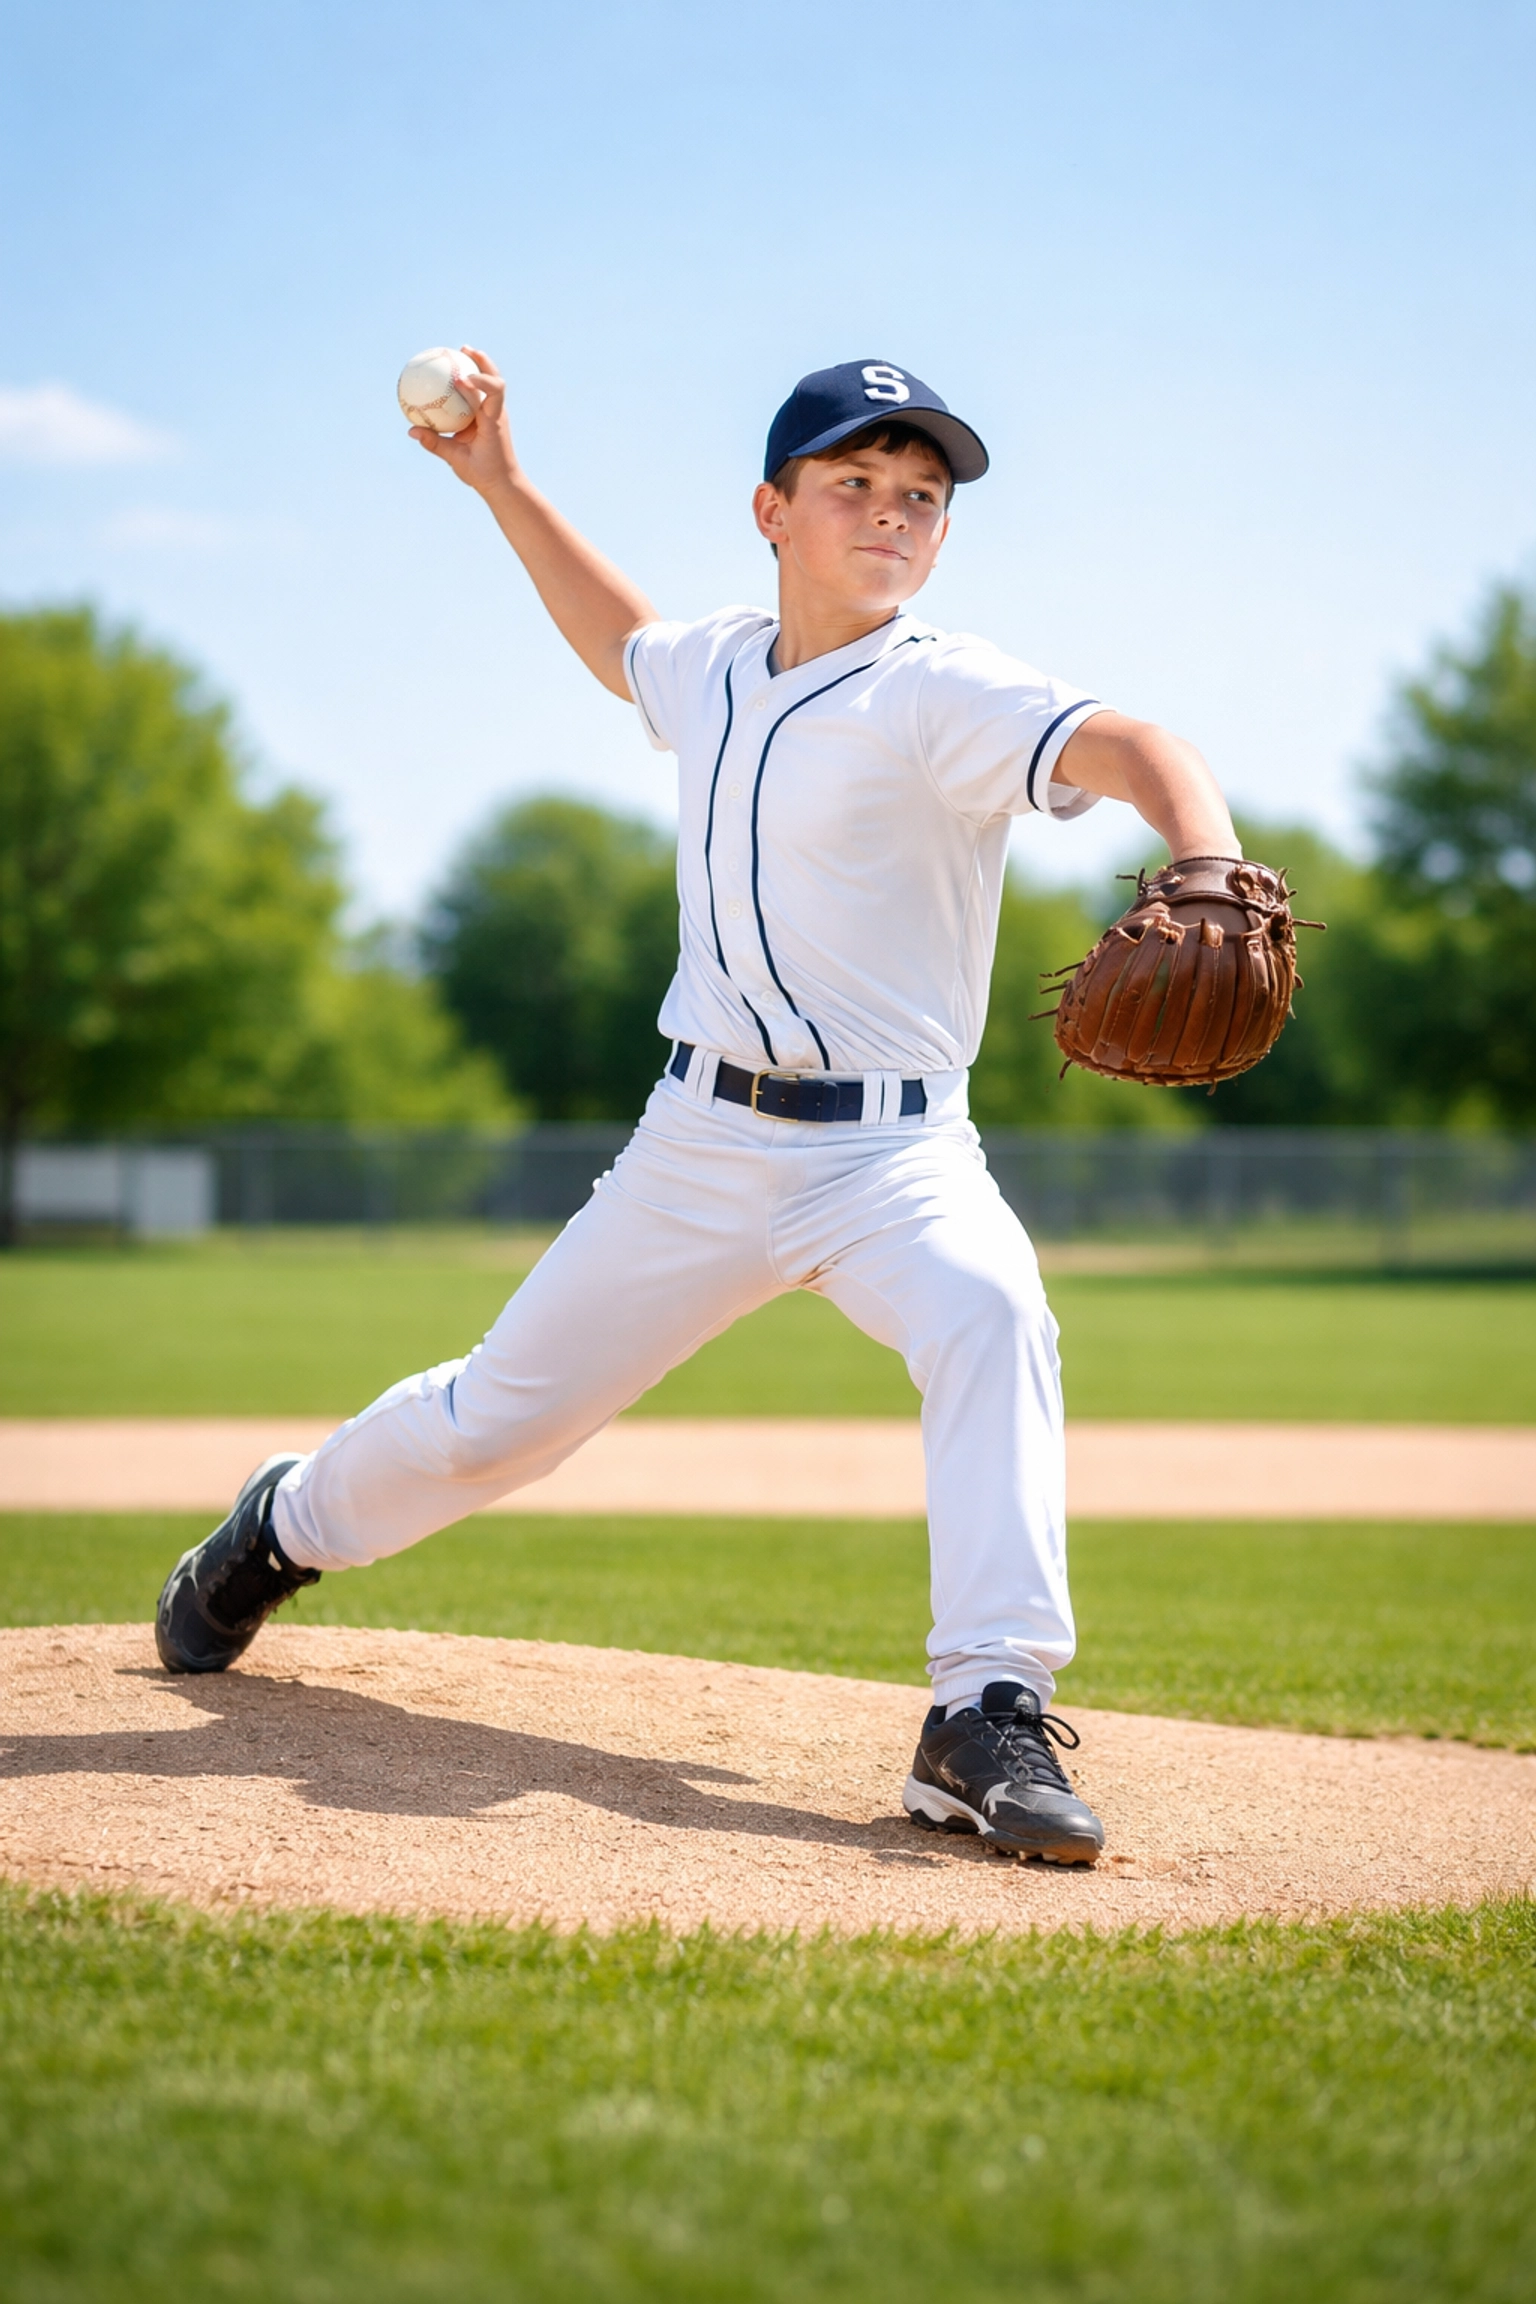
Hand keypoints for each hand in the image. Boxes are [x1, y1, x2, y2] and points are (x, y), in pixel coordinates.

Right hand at [407, 346, 518, 498]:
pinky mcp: (491, 416)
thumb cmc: (484, 474)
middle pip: (496, 379)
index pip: (494, 394)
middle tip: (464, 349)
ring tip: (462, 351)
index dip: (480, 381)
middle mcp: (497, 414)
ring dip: (479, 365)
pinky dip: (471, 381)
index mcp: (493, 422)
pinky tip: (456, 375)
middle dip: (482, 361)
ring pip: (491, 383)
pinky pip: (482, 393)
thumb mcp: (458, 461)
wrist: (504, 482)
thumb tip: (411, 430)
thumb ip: (435, 444)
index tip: (461, 379)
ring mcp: (496, 414)